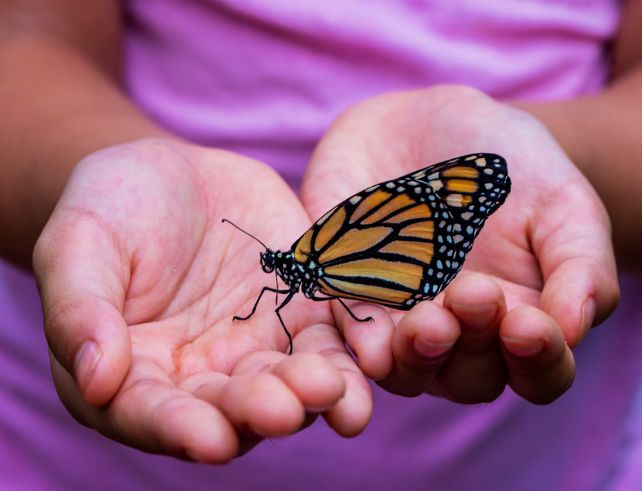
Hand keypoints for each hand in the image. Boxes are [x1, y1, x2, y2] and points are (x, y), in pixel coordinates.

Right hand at [33, 139, 370, 461]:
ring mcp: (258, 346)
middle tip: (285, 408)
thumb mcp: (78, 245)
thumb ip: (81, 310)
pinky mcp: (302, 313)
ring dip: (315, 394)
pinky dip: (353, 351)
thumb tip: (95, 379)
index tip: (209, 439)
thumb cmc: (109, 209)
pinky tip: (374, 357)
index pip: (154, 414)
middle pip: (232, 408)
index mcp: (135, 374)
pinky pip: (331, 338)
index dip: (179, 429)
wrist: (171, 175)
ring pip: (290, 383)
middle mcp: (202, 376)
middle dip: (260, 411)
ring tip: (334, 390)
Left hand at [301, 86, 618, 403]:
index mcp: (519, 320)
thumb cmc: (509, 166)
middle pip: (467, 378)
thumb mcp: (561, 202)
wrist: (428, 123)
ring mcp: (400, 320)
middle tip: (472, 294)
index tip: (528, 324)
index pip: (538, 371)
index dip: (538, 360)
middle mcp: (459, 333)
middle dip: (471, 347)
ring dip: (415, 357)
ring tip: (426, 322)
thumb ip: (579, 264)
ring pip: (406, 370)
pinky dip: (358, 338)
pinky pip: (347, 331)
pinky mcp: (347, 295)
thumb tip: (574, 328)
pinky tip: (369, 338)